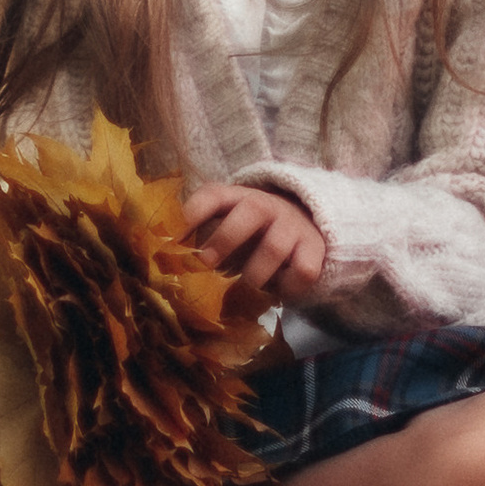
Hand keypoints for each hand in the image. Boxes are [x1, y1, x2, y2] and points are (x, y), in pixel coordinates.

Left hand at [181, 182, 328, 302]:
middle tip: (207, 263)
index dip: (194, 211)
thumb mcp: (228, 222)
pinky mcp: (314, 249)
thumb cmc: (252, 230)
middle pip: (251, 211)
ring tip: (246, 285)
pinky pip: (303, 271)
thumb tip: (169, 255)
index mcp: (239, 198)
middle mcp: (268, 206)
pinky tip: (278, 291)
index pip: (215, 194)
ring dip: (254, 273)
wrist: (305, 223)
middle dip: (226, 238)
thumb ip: (201, 234)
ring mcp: (293, 227)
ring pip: (274, 247)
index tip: (176, 235)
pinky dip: (287, 287)